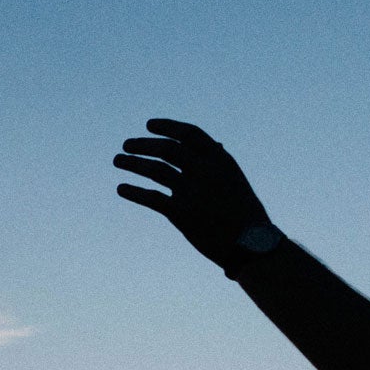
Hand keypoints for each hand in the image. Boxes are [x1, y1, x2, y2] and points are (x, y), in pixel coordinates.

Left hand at [114, 119, 271, 271]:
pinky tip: (121, 188)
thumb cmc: (245, 213)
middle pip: (166, 149)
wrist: (251, 244)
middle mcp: (205, 171)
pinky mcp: (181, 214)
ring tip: (118, 161)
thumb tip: (215, 144)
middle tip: (126, 145)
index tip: (149, 125)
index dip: (167, 126)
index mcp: (220, 159)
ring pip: (154, 170)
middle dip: (143, 145)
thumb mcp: (236, 180)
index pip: (189, 134)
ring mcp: (192, 192)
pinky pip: (151, 198)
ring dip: (133, 163)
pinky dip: (133, 192)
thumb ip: (220, 163)